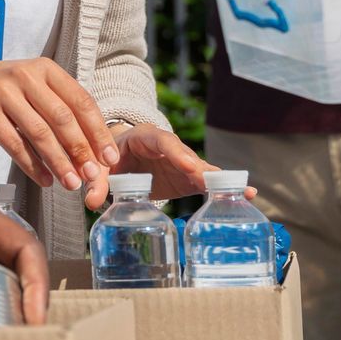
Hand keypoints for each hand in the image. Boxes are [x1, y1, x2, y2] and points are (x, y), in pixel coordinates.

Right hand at [0, 54, 118, 192]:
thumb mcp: (30, 85)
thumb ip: (56, 106)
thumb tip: (90, 147)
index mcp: (45, 69)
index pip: (81, 101)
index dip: (98, 132)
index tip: (110, 157)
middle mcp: (26, 77)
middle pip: (63, 119)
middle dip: (82, 151)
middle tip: (94, 176)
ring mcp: (4, 93)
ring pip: (40, 134)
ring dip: (59, 162)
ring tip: (71, 184)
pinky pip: (14, 144)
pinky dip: (32, 165)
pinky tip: (44, 180)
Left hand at [86, 125, 247, 208]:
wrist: (118, 157)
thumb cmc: (110, 156)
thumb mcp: (101, 166)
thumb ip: (97, 182)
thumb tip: (92, 202)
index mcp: (145, 137)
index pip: (163, 141)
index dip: (176, 153)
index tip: (189, 165)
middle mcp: (168, 147)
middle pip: (187, 155)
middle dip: (200, 167)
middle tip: (211, 181)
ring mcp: (181, 162)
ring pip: (202, 168)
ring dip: (217, 180)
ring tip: (240, 191)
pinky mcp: (188, 177)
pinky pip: (208, 181)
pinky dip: (224, 187)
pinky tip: (249, 194)